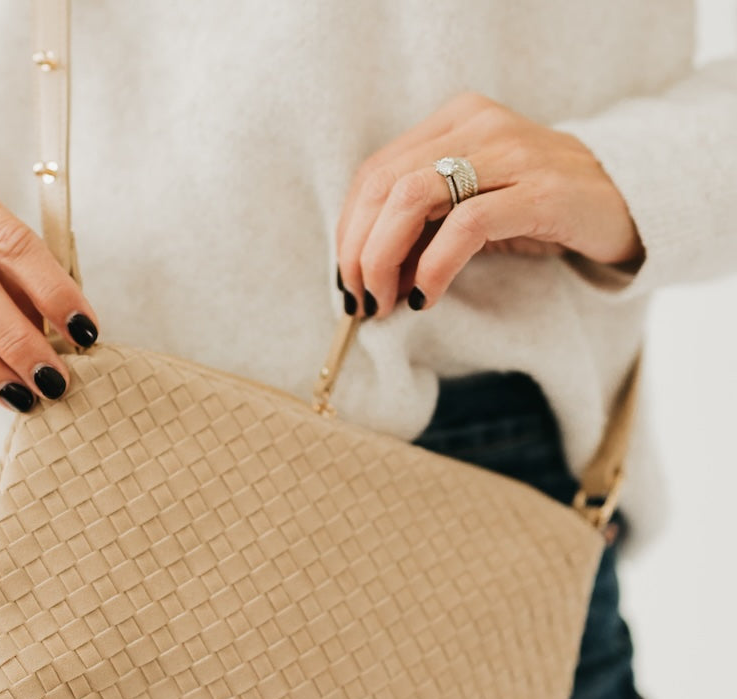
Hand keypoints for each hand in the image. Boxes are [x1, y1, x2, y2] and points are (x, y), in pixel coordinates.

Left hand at [335, 91, 644, 317]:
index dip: (348, 231)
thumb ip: (421, 225)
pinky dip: (433, 268)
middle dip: (357, 251)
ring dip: (383, 259)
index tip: (345, 280)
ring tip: (385, 302)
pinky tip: (424, 297)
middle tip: (359, 301)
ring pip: (411, 198)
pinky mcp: (540, 192)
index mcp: (452, 122)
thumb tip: (366, 274)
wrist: (627, 202)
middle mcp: (477, 125)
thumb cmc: (537, 211)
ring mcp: (510, 153)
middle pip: (382, 185)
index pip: (373, 173)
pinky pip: (466, 226)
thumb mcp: (469, 209)